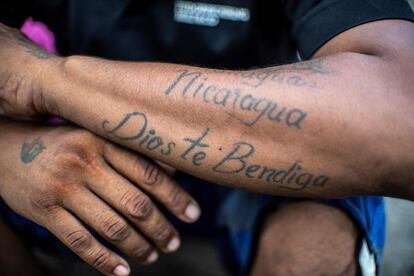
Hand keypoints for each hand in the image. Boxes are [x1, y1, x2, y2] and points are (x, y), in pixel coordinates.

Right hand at [0, 120, 200, 275]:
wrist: (6, 148)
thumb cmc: (64, 144)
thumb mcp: (96, 137)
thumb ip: (131, 152)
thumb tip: (174, 170)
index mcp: (102, 142)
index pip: (149, 174)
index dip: (176, 197)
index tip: (193, 215)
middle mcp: (85, 164)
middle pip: (136, 204)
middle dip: (161, 229)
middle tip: (174, 242)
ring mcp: (63, 189)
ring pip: (112, 227)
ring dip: (138, 247)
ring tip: (153, 255)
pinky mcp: (44, 211)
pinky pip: (80, 242)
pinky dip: (104, 260)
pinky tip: (121, 271)